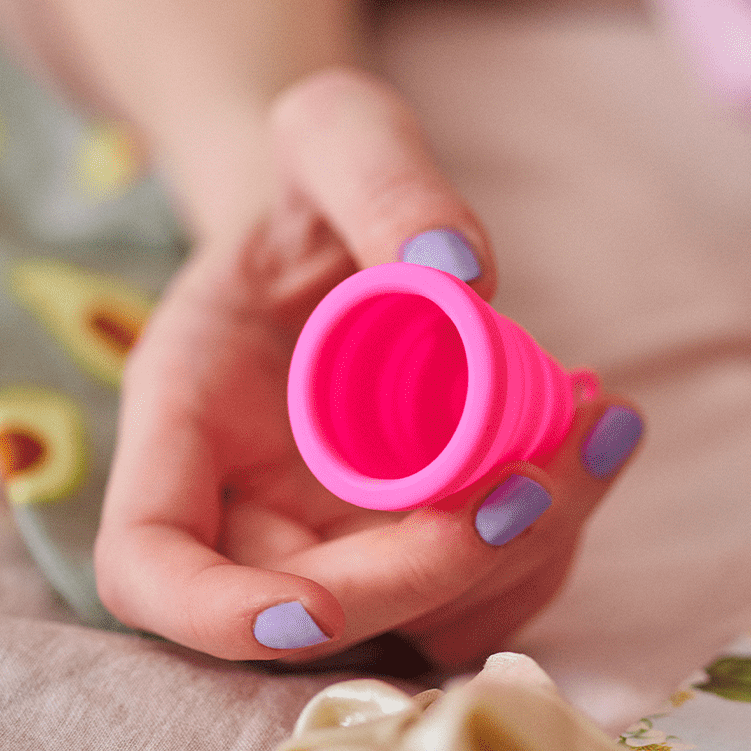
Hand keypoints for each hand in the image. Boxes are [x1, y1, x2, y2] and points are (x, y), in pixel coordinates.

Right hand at [94, 68, 643, 666]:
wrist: (354, 219)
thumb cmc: (325, 172)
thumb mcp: (340, 131)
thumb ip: (382, 175)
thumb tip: (458, 269)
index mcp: (187, 415)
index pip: (151, 563)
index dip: (216, 615)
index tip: (312, 607)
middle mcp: (251, 498)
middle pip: (312, 612)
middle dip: (432, 572)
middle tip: (538, 479)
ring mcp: (338, 531)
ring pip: (419, 620)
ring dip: (520, 557)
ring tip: (599, 431)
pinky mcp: (417, 536)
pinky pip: (486, 587)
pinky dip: (552, 538)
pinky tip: (600, 437)